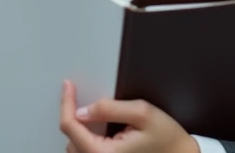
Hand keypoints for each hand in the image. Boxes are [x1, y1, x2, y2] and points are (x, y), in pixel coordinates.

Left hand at [61, 81, 198, 152]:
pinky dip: (86, 140)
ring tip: (92, 115)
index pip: (71, 127)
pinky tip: (98, 129)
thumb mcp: (142, 113)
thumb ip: (109, 109)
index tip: (68, 86)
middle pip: (70, 138)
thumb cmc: (168, 140)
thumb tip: (83, 109)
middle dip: (73, 116)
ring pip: (75, 147)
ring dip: (79, 130)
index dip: (67, 102)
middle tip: (78, 97)